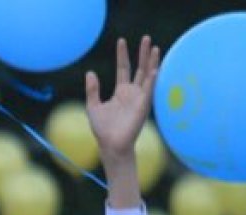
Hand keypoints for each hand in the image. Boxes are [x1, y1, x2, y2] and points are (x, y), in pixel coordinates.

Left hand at [85, 36, 159, 159]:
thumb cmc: (102, 129)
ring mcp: (139, 98)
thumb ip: (92, 90)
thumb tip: (90, 73)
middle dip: (143, 54)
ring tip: (155, 47)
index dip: (122, 55)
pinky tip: (155, 68)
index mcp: (121, 92)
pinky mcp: (143, 106)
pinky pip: (149, 90)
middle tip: (147, 38)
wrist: (110, 144)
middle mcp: (132, 93)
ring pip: (148, 76)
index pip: (123, 68)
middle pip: (140, 68)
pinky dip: (152, 79)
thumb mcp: (93, 106)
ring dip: (152, 62)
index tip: (122, 41)